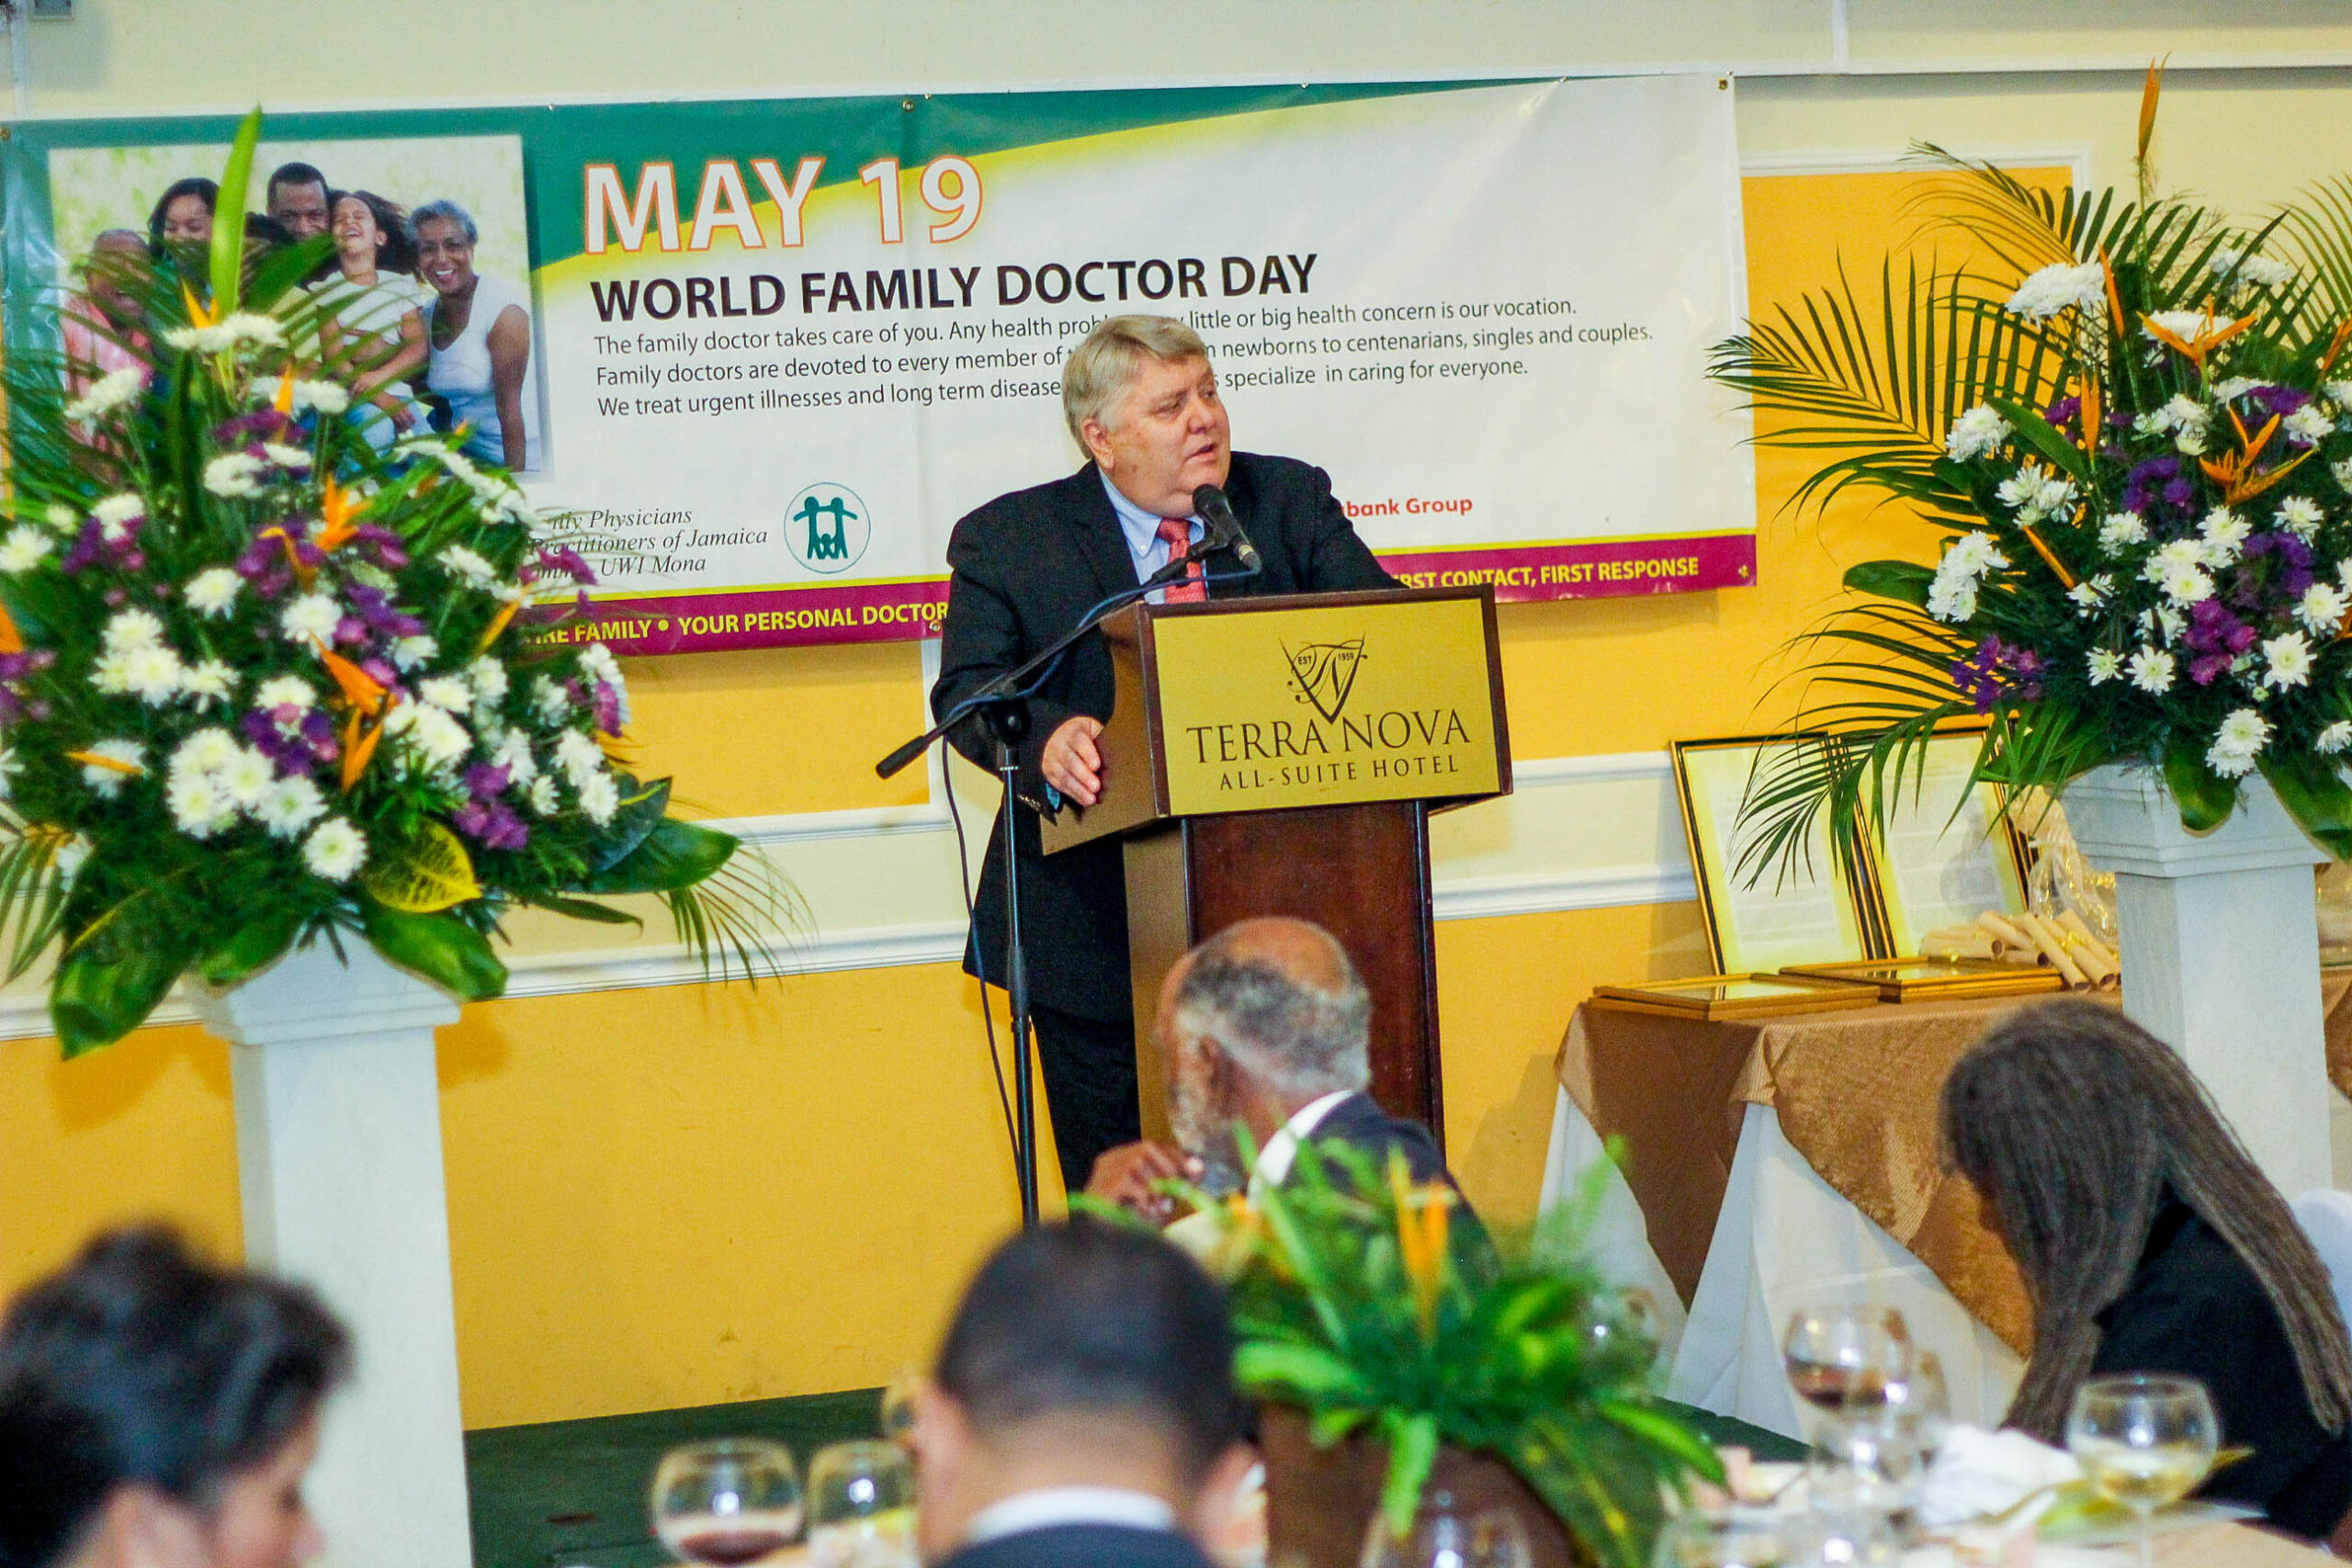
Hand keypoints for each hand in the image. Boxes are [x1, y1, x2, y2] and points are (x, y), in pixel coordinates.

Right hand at [1041, 715, 1104, 805]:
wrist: (1059, 735)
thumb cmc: (1084, 735)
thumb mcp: (1092, 730)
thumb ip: (1102, 741)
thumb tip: (1114, 761)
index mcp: (1073, 731)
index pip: (1080, 742)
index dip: (1088, 754)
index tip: (1096, 765)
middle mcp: (1059, 744)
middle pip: (1070, 761)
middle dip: (1083, 775)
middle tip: (1096, 786)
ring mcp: (1051, 759)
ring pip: (1063, 776)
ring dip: (1078, 789)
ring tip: (1091, 799)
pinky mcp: (1049, 772)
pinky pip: (1060, 785)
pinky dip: (1073, 794)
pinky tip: (1085, 800)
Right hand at [1084, 1140, 1201, 1223]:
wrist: (1099, 1253)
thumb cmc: (1129, 1225)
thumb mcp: (1159, 1202)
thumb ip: (1178, 1185)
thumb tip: (1201, 1169)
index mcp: (1122, 1160)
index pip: (1153, 1146)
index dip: (1177, 1157)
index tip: (1196, 1173)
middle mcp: (1110, 1161)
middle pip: (1146, 1148)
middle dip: (1169, 1169)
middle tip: (1178, 1193)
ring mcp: (1102, 1173)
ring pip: (1137, 1163)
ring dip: (1157, 1186)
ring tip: (1162, 1208)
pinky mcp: (1099, 1188)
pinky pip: (1127, 1182)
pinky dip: (1144, 1197)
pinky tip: (1148, 1212)